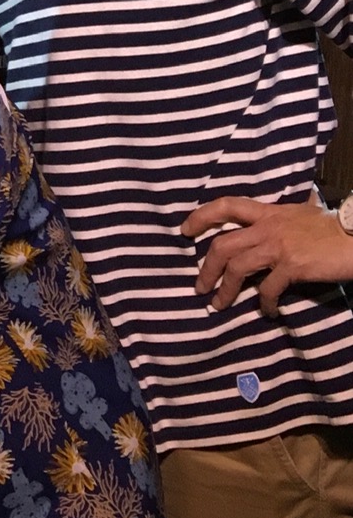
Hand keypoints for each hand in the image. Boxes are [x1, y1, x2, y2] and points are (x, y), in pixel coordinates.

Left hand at [181, 196, 352, 315]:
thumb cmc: (333, 226)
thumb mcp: (301, 214)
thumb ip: (280, 218)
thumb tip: (270, 222)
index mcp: (268, 212)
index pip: (226, 205)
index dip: (202, 216)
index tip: (185, 231)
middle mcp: (268, 227)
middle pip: (222, 245)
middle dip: (206, 268)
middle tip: (199, 286)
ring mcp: (278, 247)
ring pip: (237, 268)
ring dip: (224, 289)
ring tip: (218, 305)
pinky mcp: (292, 266)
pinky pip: (268, 288)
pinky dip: (264, 303)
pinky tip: (267, 311)